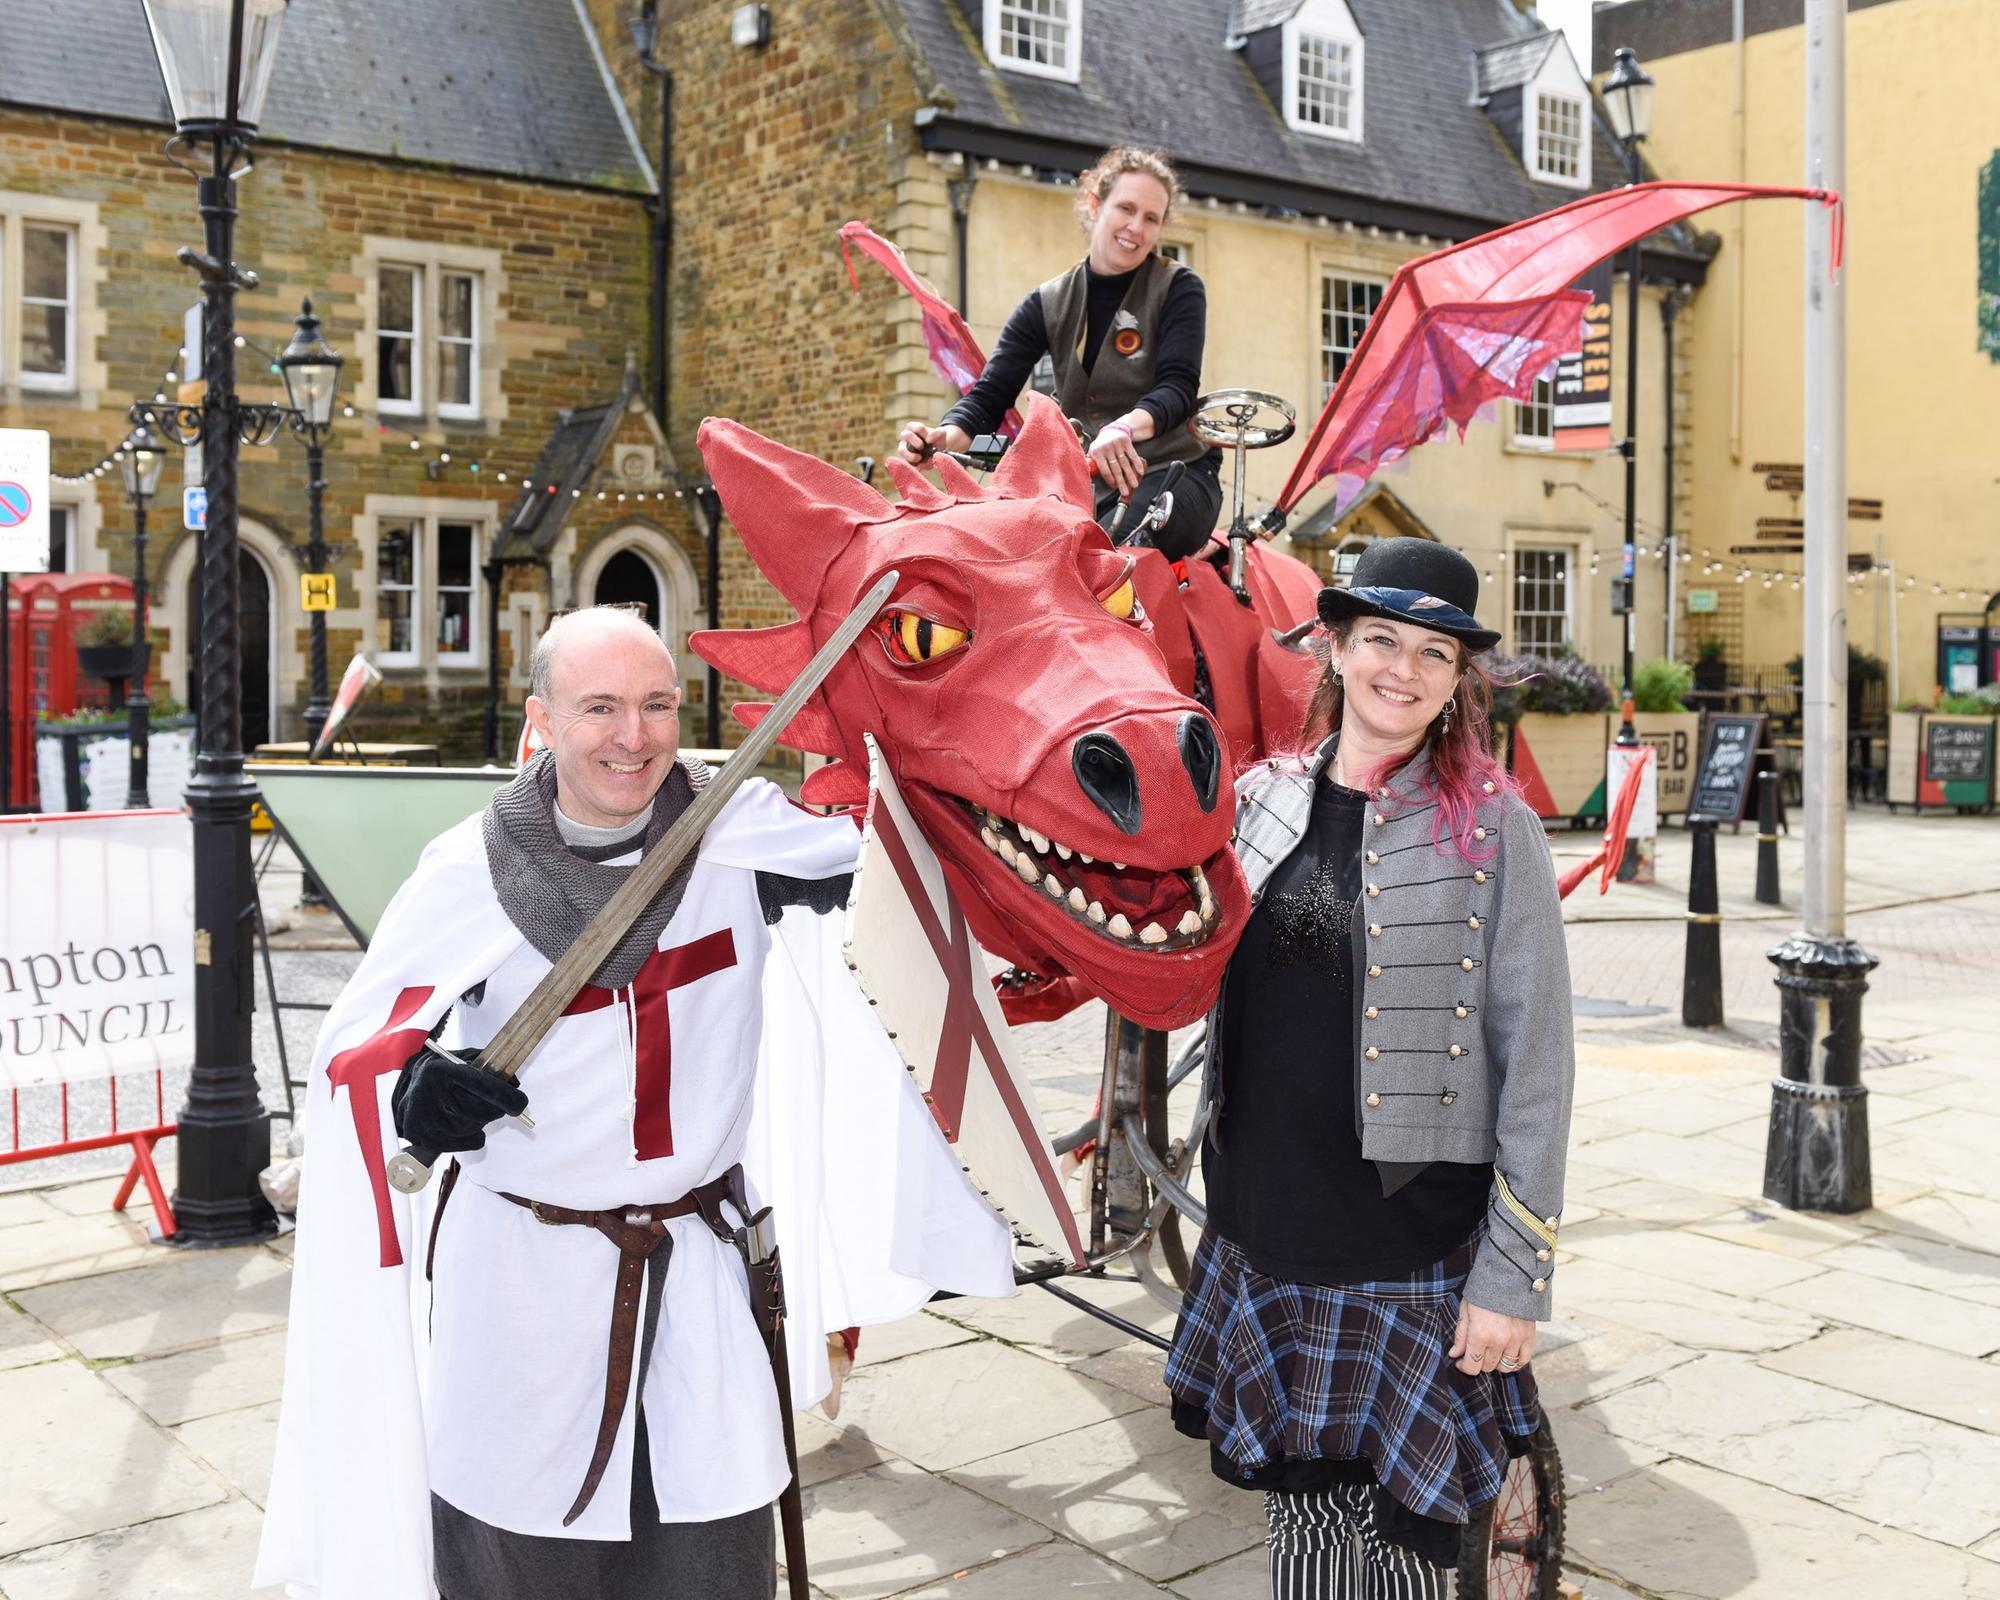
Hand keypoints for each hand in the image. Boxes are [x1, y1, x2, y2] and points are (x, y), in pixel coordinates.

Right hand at [390, 1044, 528, 1153]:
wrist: (403, 1092)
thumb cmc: (442, 1074)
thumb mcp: (460, 1059)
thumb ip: (488, 1065)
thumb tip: (515, 1083)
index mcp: (441, 1071)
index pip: (482, 1086)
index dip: (506, 1097)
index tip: (521, 1103)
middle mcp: (430, 1094)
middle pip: (482, 1111)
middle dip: (496, 1108)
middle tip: (495, 1103)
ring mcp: (426, 1120)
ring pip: (475, 1127)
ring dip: (481, 1120)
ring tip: (467, 1109)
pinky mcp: (424, 1139)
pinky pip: (468, 1144)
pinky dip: (474, 1137)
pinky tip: (462, 1124)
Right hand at [895, 422, 967, 466]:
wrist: (938, 452)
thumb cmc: (937, 440)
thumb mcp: (941, 434)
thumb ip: (937, 433)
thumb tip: (928, 439)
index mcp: (912, 427)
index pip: (913, 426)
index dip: (922, 432)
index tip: (928, 439)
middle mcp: (905, 437)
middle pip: (905, 435)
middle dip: (914, 441)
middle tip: (922, 447)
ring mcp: (903, 448)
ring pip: (901, 450)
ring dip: (910, 455)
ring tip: (919, 458)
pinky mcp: (905, 460)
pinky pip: (905, 463)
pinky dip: (913, 465)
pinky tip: (921, 466)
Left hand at [1087, 422, 1144, 496]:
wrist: (1112, 430)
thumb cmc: (1101, 445)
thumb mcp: (1092, 452)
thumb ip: (1091, 463)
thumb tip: (1087, 476)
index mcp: (1097, 452)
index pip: (1104, 470)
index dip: (1110, 480)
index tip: (1114, 487)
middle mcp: (1107, 448)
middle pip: (1116, 469)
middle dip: (1121, 482)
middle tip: (1125, 492)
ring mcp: (1117, 445)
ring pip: (1125, 463)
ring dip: (1131, 475)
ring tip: (1134, 485)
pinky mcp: (1126, 442)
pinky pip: (1133, 455)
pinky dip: (1137, 464)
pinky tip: (1140, 471)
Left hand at [1449, 1299, 1535, 1377]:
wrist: (1508, 1276)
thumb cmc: (1483, 1292)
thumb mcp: (1465, 1310)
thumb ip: (1460, 1335)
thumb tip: (1455, 1354)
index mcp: (1479, 1334)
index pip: (1472, 1366)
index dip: (1464, 1367)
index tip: (1461, 1362)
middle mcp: (1498, 1341)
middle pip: (1488, 1367)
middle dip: (1479, 1362)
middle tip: (1476, 1351)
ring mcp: (1516, 1340)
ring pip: (1505, 1366)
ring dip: (1496, 1362)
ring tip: (1491, 1351)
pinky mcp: (1529, 1336)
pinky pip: (1523, 1360)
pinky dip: (1515, 1361)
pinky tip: (1507, 1354)